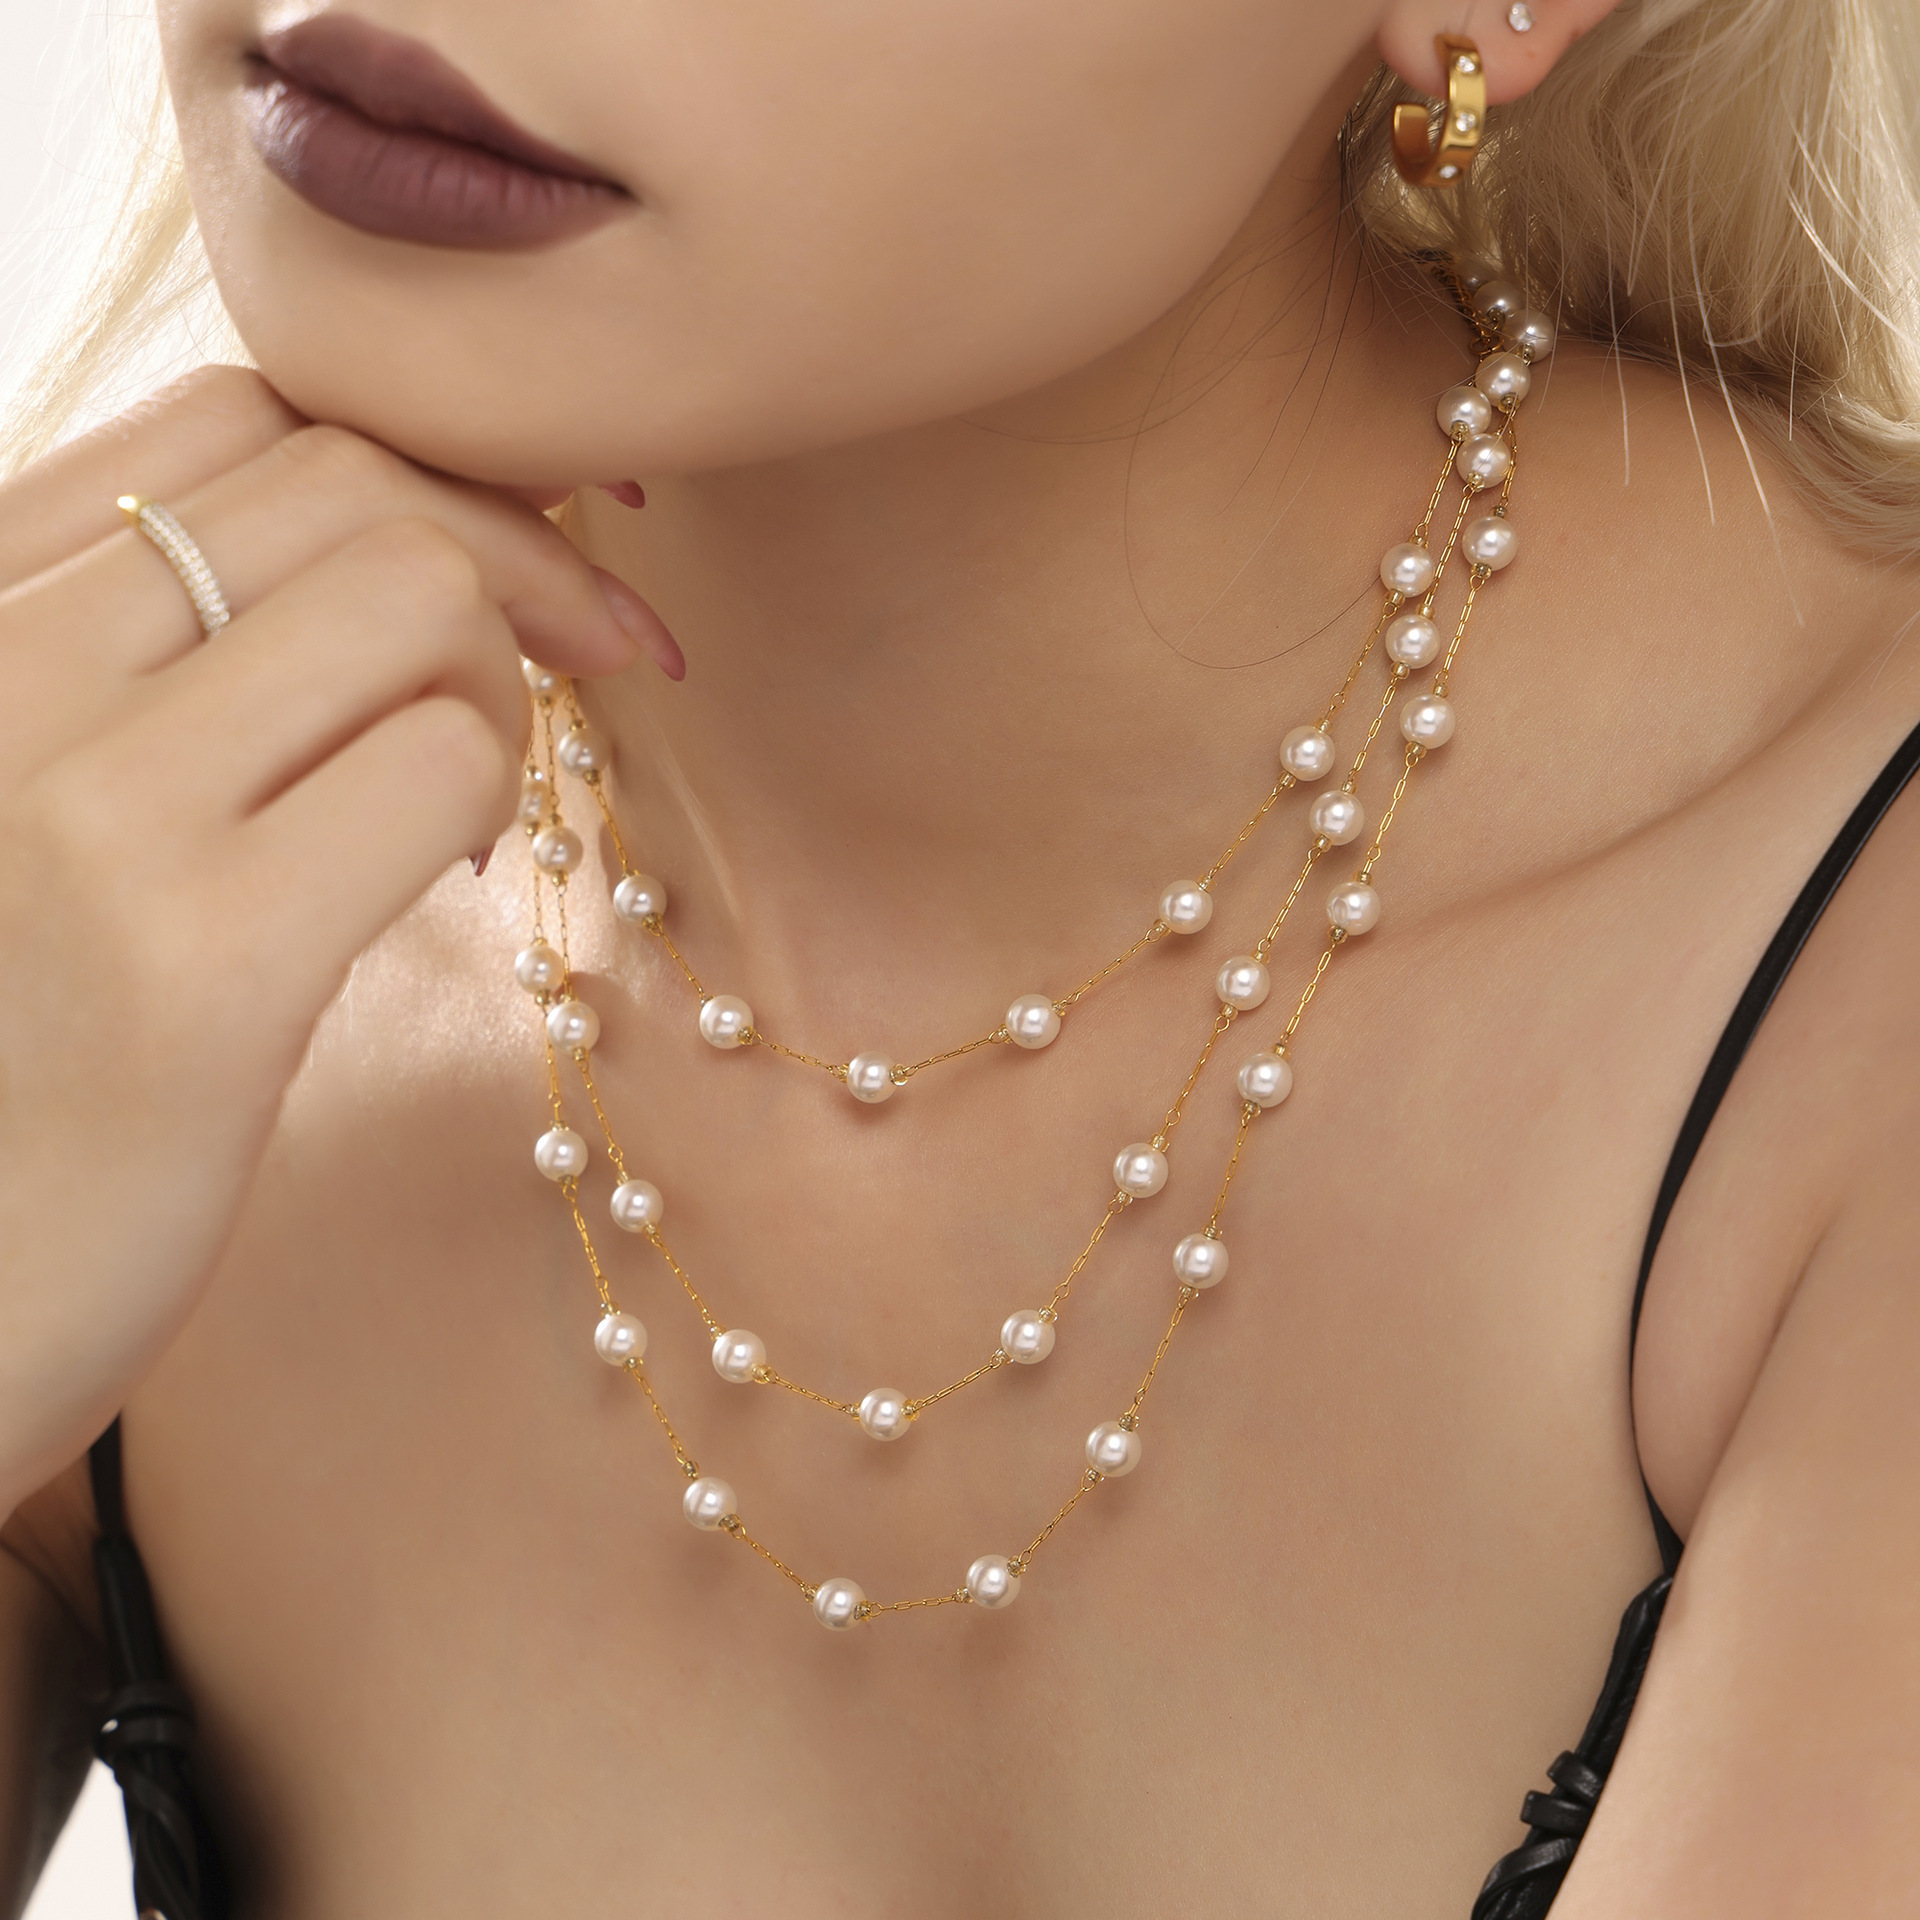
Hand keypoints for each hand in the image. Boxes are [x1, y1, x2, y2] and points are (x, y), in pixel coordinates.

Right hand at [0, 366, 645, 1513]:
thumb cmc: (5, 1045)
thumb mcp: (34, 800)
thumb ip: (157, 671)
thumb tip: (389, 574)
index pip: (233, 422)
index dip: (423, 462)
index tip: (528, 541)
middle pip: (349, 483)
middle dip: (516, 550)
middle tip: (593, 646)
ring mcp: (86, 810)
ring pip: (414, 592)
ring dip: (502, 675)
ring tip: (460, 794)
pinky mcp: (198, 961)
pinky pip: (441, 760)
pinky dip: (490, 790)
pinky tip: (440, 870)